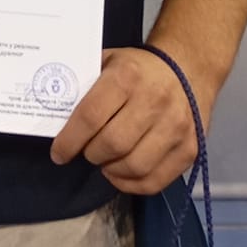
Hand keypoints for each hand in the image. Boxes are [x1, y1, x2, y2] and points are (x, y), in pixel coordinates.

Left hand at [48, 45, 203, 195]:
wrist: (188, 68)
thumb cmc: (139, 68)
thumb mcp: (108, 62)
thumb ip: (84, 85)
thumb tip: (56, 114)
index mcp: (127, 76)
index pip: (90, 116)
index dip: (69, 140)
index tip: (59, 153)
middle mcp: (155, 101)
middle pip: (112, 144)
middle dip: (90, 154)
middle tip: (86, 151)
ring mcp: (176, 127)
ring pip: (133, 167)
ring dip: (111, 170)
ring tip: (104, 161)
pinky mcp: (190, 149)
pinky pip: (154, 181)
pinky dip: (131, 184)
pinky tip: (121, 173)